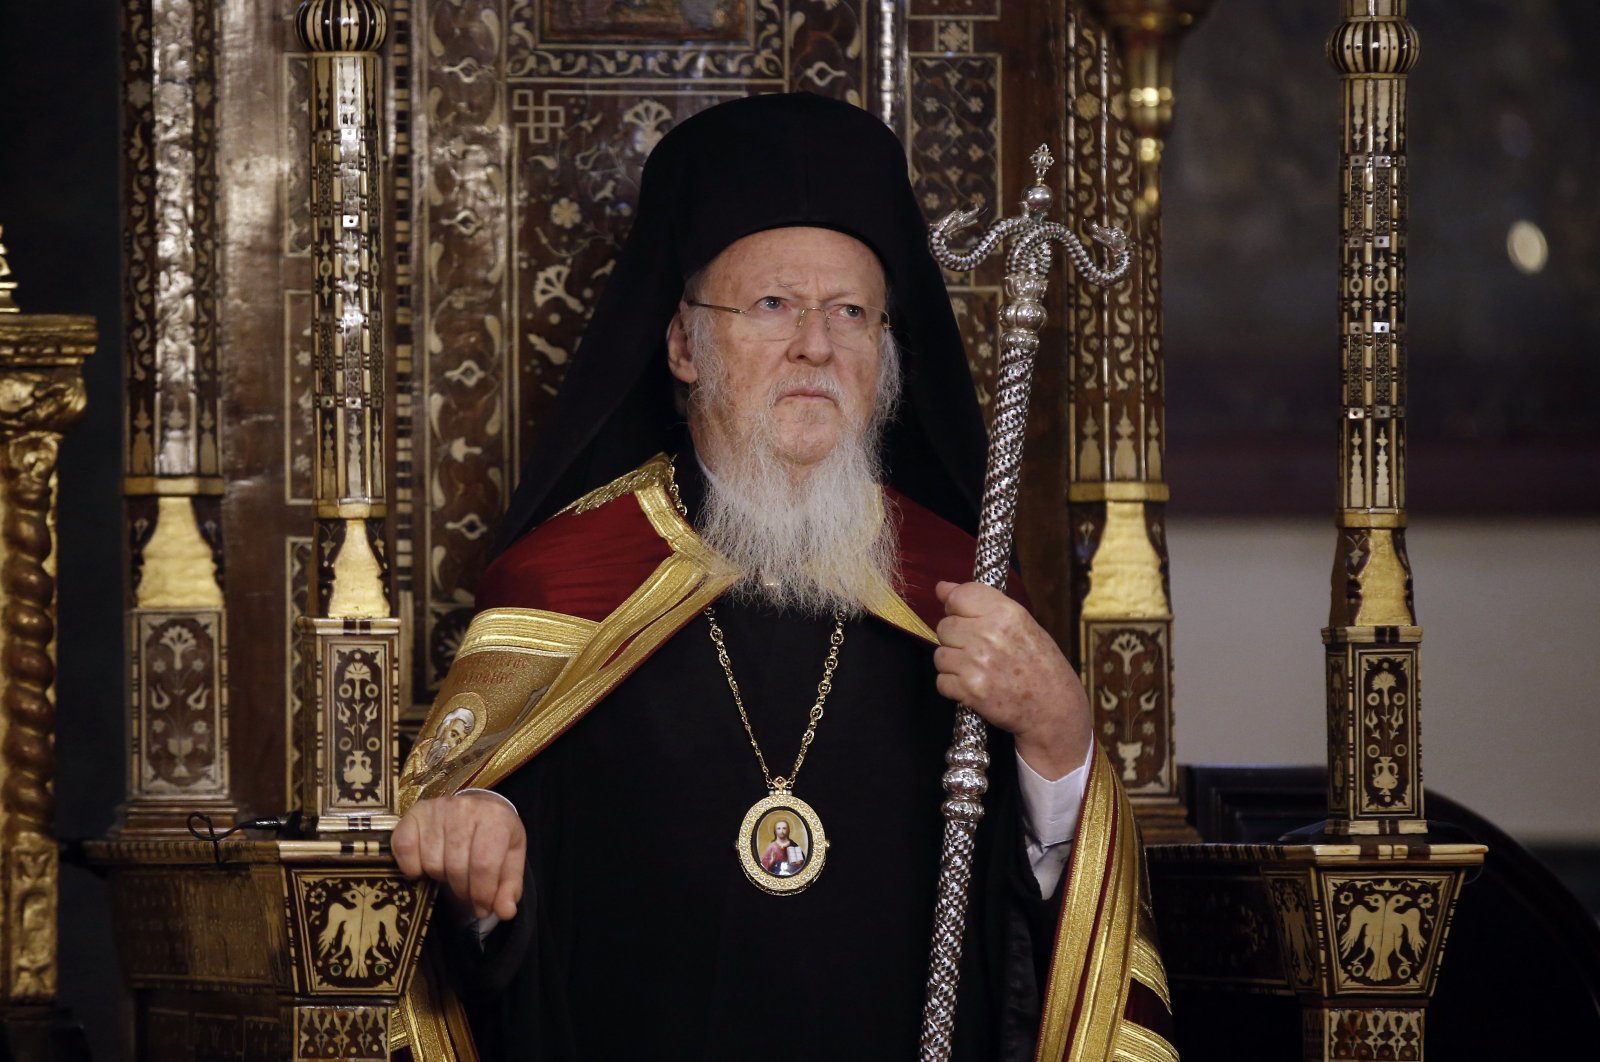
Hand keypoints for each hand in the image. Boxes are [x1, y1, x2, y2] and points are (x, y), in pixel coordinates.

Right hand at [393, 792, 525, 922]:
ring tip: (450, 872)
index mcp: (496, 818)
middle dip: (462, 889)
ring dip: (441, 878)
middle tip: (466, 890)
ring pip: (432, 862)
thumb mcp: (511, 859)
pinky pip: (404, 849)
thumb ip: (510, 887)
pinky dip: (412, 867)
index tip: (483, 908)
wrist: (479, 808)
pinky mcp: (415, 813)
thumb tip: (505, 912)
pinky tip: (424, 868)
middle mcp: (465, 808)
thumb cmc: (496, 837)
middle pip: (456, 866)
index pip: (484, 864)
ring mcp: (438, 808)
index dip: (482, 893)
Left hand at [933, 580, 1091, 779]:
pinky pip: (941, 681)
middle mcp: (989, 635)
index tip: (963, 616)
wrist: (1054, 708)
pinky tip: (974, 685)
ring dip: (953, 663)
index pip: (958, 596)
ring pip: (940, 654)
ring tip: (977, 669)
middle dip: (955, 638)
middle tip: (977, 649)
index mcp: (1006, 613)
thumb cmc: (1041, 665)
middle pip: (944, 626)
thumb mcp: (1022, 624)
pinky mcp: (969, 690)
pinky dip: (953, 686)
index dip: (956, 607)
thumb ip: (982, 603)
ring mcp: (977, 663)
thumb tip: (942, 588)